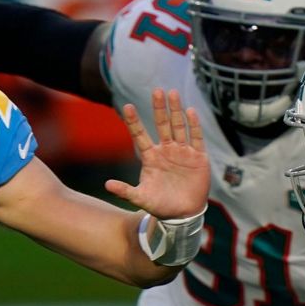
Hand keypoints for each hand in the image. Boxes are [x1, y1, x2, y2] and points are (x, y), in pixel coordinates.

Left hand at [105, 89, 208, 219]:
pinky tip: (190, 111)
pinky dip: (193, 125)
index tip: (127, 107)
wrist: (183, 214)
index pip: (140, 135)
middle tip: (156, 91)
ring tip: (172, 94)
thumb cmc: (161, 205)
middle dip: (159, 108)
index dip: (134, 121)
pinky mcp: (198, 158)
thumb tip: (106, 185)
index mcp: (151, 157)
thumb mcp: (141, 198)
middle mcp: (166, 151)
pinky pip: (196, 138)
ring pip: (178, 127)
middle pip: (162, 125)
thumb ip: (125, 191)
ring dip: (176, 111)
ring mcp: (182, 152)